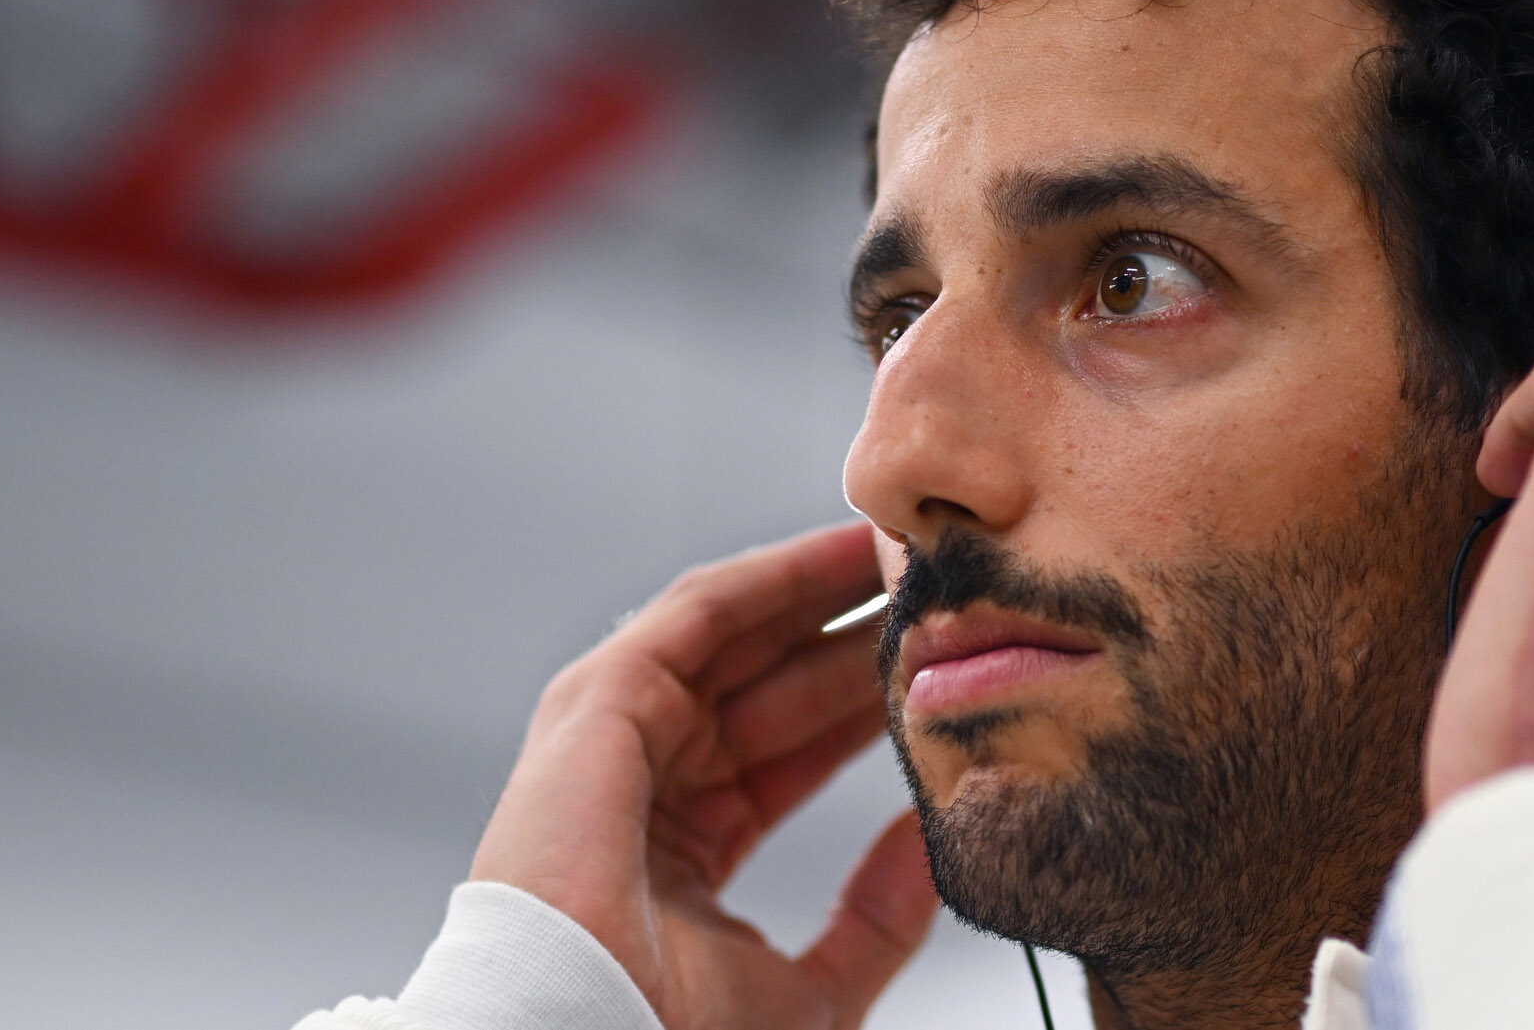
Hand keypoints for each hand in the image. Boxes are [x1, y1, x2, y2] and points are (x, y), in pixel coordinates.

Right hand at [468, 522, 938, 1028]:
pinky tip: (837, 552)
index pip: (789, 753)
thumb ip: (874, 919)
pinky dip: (768, 580)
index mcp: (684, 851)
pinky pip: (694, 618)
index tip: (939, 661)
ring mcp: (612, 743)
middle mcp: (645, 787)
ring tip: (900, 547)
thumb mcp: (813, 990)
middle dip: (848, 631)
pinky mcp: (594, 705)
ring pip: (734, 638)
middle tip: (936, 584)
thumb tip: (929, 848)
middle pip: (766, 684)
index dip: (860, 702)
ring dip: (815, 587)